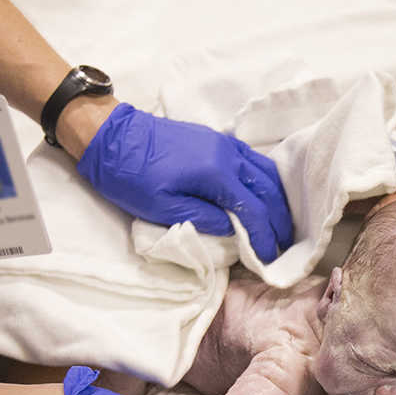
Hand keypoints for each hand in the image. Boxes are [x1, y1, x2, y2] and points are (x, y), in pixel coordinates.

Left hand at [77, 103, 294, 261]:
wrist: (111, 135)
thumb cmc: (130, 175)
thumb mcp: (161, 207)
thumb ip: (202, 219)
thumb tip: (233, 228)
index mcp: (216, 173)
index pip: (254, 211)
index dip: (266, 238)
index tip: (271, 259)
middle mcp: (228, 154)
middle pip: (268, 191)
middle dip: (279, 221)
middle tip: (284, 246)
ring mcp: (225, 143)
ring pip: (266, 173)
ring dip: (278, 201)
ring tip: (280, 225)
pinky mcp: (217, 140)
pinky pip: (254, 161)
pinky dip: (266, 182)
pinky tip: (266, 196)